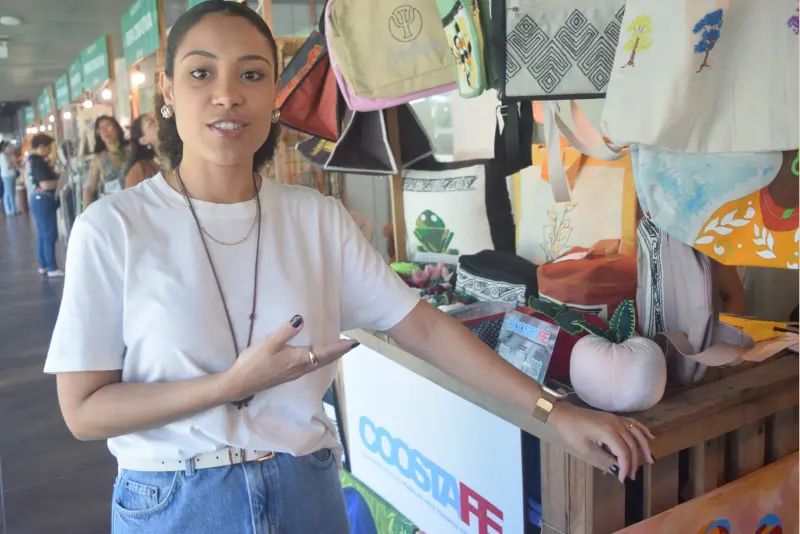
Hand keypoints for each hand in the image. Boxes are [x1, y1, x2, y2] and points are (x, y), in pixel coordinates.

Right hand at [220, 315, 358, 402]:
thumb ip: (285, 331)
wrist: (241, 384)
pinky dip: (320, 360)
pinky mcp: (288, 375)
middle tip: (351, 345)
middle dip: (339, 352)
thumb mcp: (269, 343)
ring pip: (318, 364)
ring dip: (330, 357)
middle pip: (325, 360)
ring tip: (339, 349)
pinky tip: (317, 357)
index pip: (325, 352)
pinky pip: (311, 367)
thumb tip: (301, 319)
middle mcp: (300, 368)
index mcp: (299, 359)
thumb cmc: (254, 362)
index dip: (340, 347)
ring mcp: (295, 373)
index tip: (353, 343)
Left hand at [549, 402, 654, 482]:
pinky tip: (650, 438)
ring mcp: (617, 419)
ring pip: (637, 433)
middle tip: (632, 475)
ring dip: (644, 447)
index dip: (626, 467)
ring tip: (650, 460)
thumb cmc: (572, 432)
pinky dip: (643, 431)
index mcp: (608, 432)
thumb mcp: (586, 449)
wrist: (565, 414)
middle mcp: (616, 424)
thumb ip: (604, 459)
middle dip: (634, 462)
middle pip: (632, 445)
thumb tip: (618, 468)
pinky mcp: (615, 417)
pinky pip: (634, 423)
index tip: (623, 478)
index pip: (624, 452)